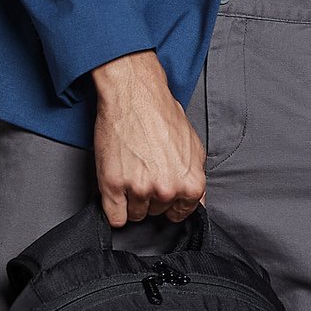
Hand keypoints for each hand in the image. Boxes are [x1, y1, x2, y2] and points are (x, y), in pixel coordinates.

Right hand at [91, 49, 206, 227]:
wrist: (134, 93)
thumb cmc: (161, 114)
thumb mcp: (194, 147)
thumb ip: (195, 177)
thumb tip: (196, 200)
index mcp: (191, 184)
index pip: (180, 214)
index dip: (171, 202)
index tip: (162, 191)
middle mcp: (166, 190)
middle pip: (156, 213)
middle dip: (151, 196)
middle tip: (145, 169)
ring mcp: (139, 189)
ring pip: (135, 215)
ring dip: (131, 199)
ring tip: (131, 170)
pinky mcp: (114, 186)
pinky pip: (115, 218)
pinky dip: (114, 209)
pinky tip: (118, 190)